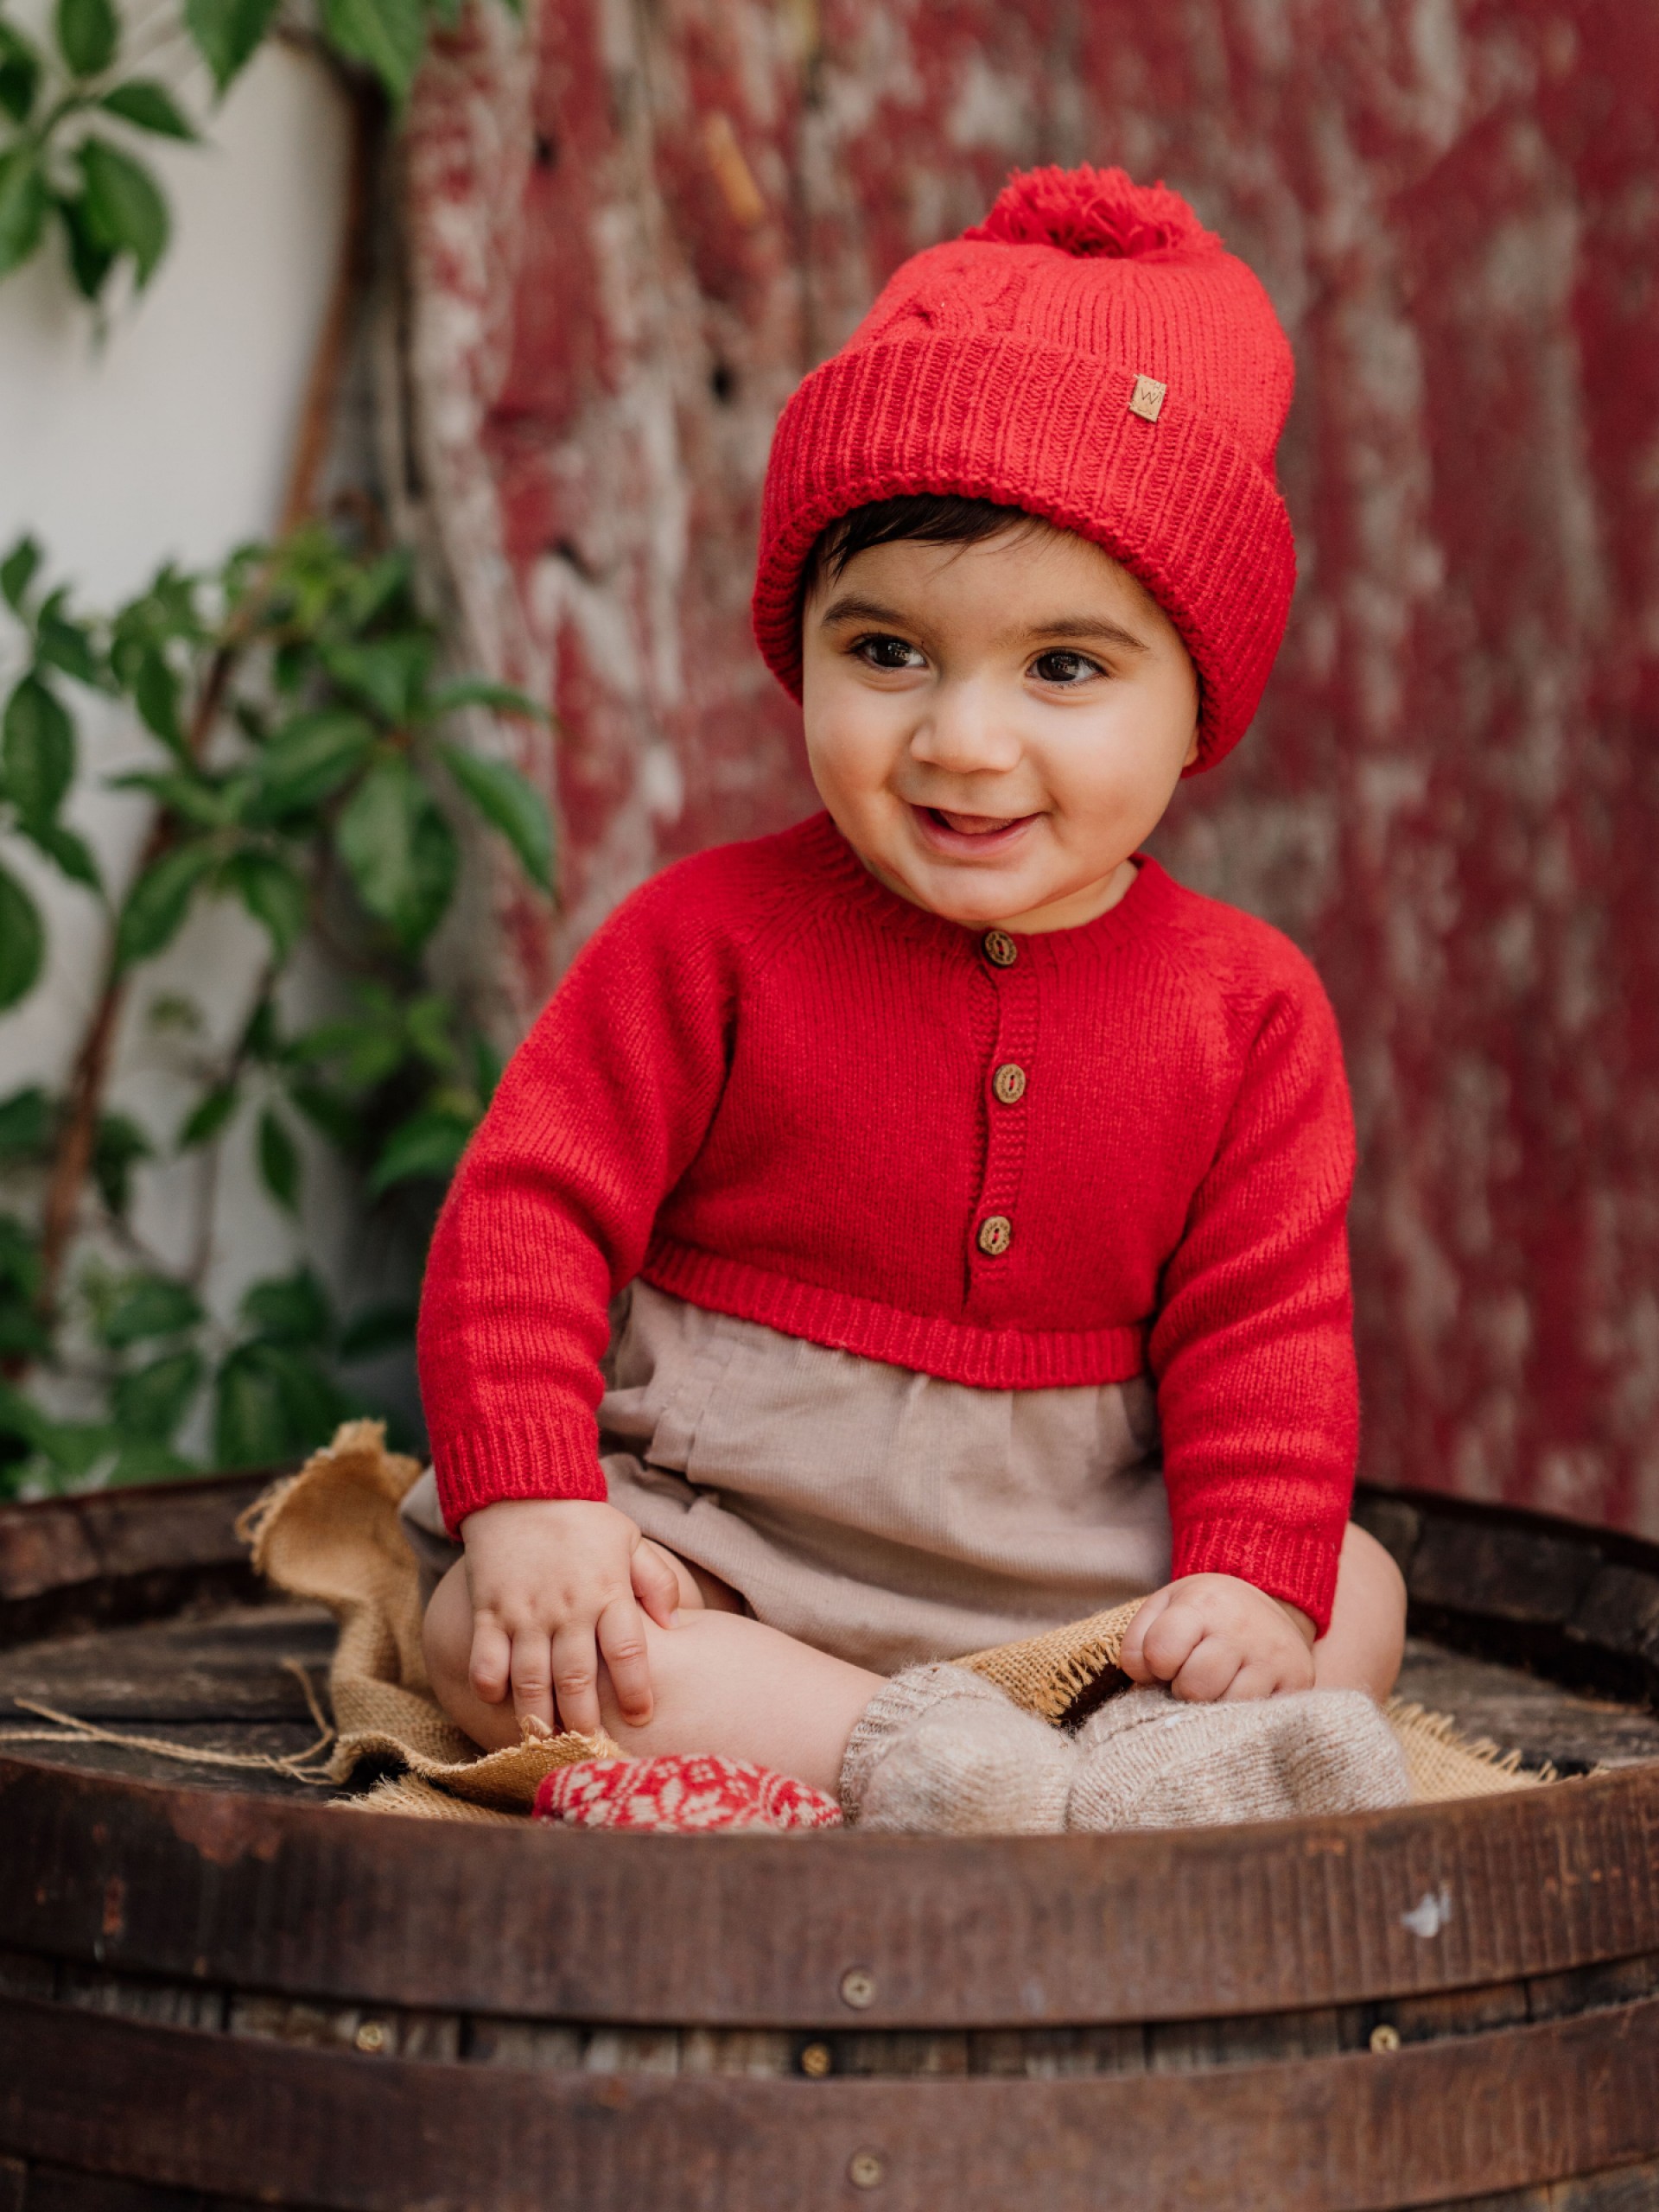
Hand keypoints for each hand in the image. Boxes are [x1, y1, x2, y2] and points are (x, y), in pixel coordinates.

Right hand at [459, 1497, 681, 1735]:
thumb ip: (657, 1580)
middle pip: (577, 1678)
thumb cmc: (582, 1521)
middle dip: (585, 1721)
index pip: (628, 1651)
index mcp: (607, 1591)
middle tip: (593, 1750)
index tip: (642, 1718)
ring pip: (530, 1679)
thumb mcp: (630, 1539)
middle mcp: (567, 1607)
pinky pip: (485, 1658)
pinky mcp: (488, 1610)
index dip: (635, 1690)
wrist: (520, 1488)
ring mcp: (524, 1611)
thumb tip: (677, 1622)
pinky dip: (490, 1685)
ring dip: (539, 1718)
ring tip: (549, 1744)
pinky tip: (499, 1702)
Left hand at [1119, 1573, 1315, 1701]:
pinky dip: (1241, 1715)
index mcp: (1204, 1603)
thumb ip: (1138, 1640)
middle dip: (1183, 1689)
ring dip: (1212, 1706)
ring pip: (1226, 1706)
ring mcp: (1273, 1656)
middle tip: (1193, 1676)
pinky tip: (1240, 1694)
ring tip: (1217, 1685)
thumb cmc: (1206, 1612)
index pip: (1160, 1651)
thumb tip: (1143, 1682)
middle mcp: (1242, 1628)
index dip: (1155, 1664)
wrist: (1271, 1604)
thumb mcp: (1166, 1606)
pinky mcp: (1298, 1681)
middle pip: (1194, 1687)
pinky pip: (1258, 1718)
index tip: (1166, 1660)